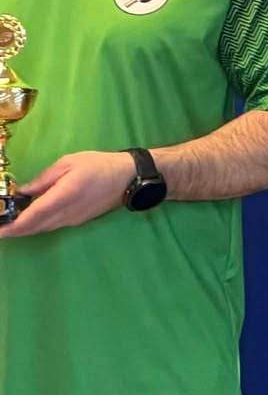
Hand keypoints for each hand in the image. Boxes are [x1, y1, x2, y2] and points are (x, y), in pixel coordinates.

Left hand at [0, 151, 133, 236]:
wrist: (128, 177)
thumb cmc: (98, 165)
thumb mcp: (68, 163)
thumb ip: (43, 179)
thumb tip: (22, 191)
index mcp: (63, 196)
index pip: (32, 216)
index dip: (12, 225)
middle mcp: (67, 213)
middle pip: (34, 227)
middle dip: (13, 231)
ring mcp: (73, 219)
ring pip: (42, 228)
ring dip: (23, 229)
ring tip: (7, 226)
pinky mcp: (77, 220)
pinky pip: (51, 225)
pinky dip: (36, 225)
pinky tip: (28, 220)